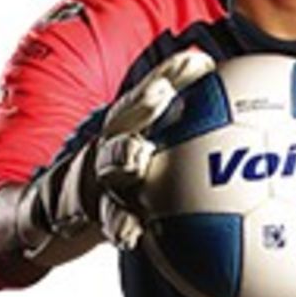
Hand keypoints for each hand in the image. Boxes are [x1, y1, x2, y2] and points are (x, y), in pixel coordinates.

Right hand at [0, 50, 215, 271]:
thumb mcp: (138, 160)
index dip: (173, 76)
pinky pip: (105, 220)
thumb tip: (245, 147)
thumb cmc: (113, 186)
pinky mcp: (82, 214)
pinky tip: (132, 234)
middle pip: (125, 118)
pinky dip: (119, 226)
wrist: (50, 218)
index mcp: (123, 132)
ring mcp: (93, 179)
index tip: (202, 62)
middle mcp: (107, 148)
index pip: (150, 96)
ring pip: (109, 164)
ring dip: (122, 156)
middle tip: (161, 92)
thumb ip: (184, 149)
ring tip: (137, 154)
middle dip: (143, 102)